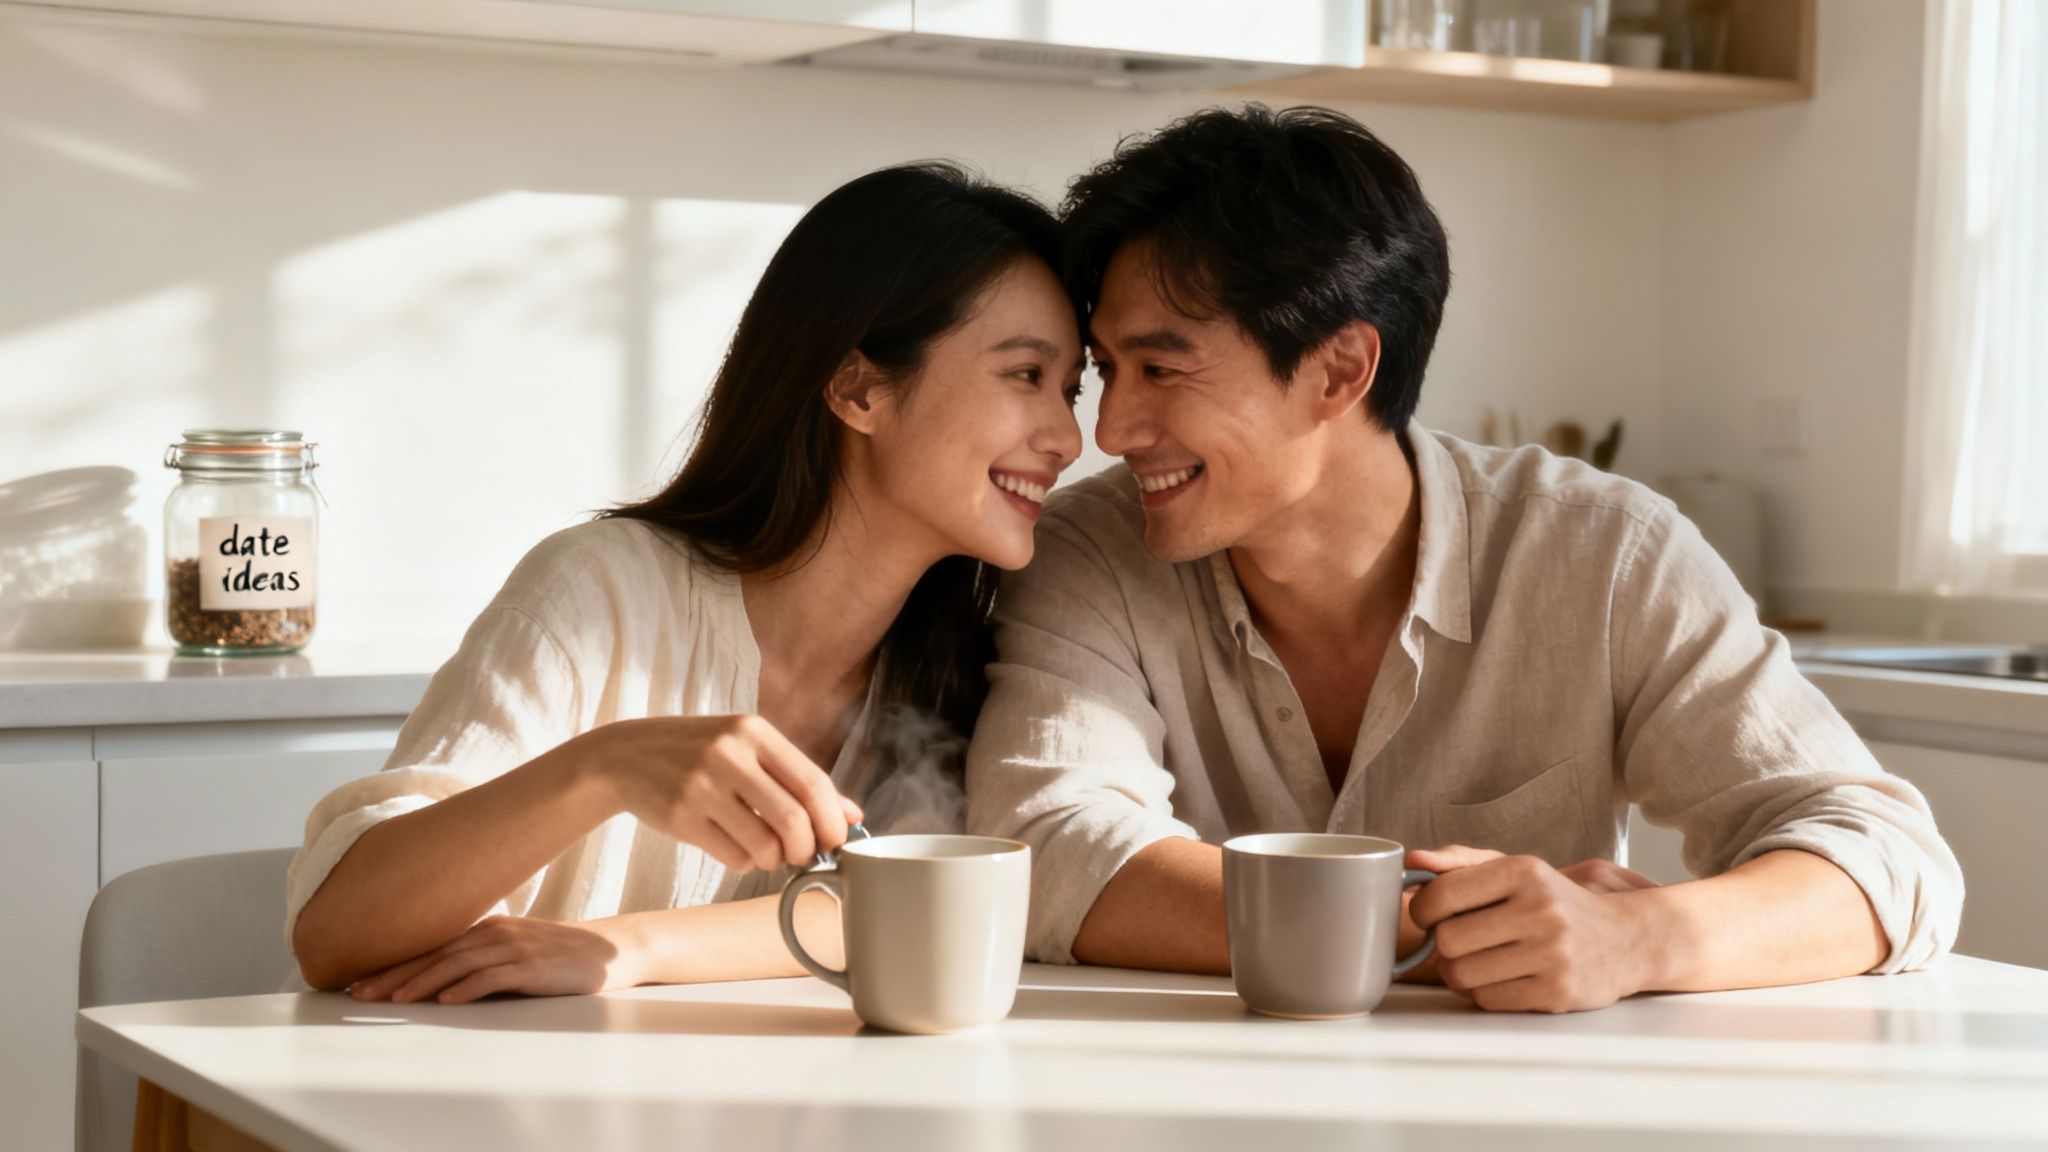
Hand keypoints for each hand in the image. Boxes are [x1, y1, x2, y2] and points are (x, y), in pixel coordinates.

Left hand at [346, 915, 641, 1004]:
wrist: (608, 950)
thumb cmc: (558, 955)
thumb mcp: (514, 950)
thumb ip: (480, 959)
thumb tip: (437, 983)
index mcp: (485, 929)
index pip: (430, 949)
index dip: (393, 966)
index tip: (360, 983)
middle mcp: (494, 934)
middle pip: (435, 955)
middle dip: (395, 975)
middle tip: (361, 994)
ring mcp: (514, 948)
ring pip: (458, 965)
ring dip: (424, 982)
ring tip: (395, 1000)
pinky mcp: (533, 966)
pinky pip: (494, 977)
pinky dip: (468, 988)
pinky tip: (447, 1001)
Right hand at [576, 714, 862, 871]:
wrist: (626, 754)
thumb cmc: (700, 753)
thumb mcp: (748, 749)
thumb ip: (799, 778)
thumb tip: (853, 815)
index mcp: (754, 731)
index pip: (814, 782)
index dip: (833, 821)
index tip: (837, 840)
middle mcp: (729, 754)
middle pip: (794, 820)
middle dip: (806, 849)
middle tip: (802, 854)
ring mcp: (701, 786)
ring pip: (764, 846)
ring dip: (774, 859)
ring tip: (766, 850)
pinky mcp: (680, 817)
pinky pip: (733, 857)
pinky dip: (744, 862)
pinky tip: (735, 847)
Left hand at [1407, 845, 1655, 1012]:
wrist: (1627, 939)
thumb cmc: (1556, 903)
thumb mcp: (1516, 872)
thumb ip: (1460, 863)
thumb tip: (1411, 862)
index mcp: (1524, 872)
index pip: (1442, 894)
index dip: (1422, 910)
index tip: (1429, 915)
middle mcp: (1540, 910)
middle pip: (1447, 940)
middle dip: (1440, 945)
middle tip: (1455, 942)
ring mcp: (1551, 953)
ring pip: (1462, 974)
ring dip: (1458, 972)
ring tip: (1476, 960)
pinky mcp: (1556, 993)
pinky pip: (1487, 999)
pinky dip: (1483, 992)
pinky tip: (1499, 978)